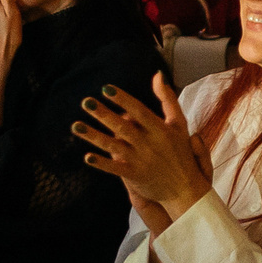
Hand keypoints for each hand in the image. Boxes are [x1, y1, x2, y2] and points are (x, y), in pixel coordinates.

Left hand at [74, 74, 212, 224]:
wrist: (185, 188)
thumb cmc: (181, 152)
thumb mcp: (179, 124)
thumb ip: (168, 99)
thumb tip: (157, 74)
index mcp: (160, 129)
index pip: (139, 111)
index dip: (122, 99)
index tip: (106, 88)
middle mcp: (149, 144)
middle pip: (122, 127)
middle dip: (103, 114)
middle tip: (86, 102)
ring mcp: (140, 160)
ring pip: (113, 146)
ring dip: (94, 136)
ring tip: (76, 126)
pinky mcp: (135, 176)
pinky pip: (115, 169)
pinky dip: (102, 164)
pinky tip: (87, 157)